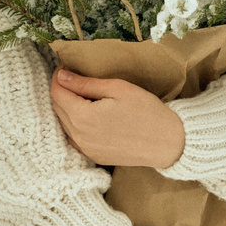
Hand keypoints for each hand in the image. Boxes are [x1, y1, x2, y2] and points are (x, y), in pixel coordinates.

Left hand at [50, 66, 185, 167]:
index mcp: (82, 116)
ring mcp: (85, 149)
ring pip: (64, 124)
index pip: (57, 93)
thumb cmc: (146, 111)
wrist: (168, 143)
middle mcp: (78, 136)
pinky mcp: (93, 157)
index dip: (58, 77)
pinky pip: (74, 138)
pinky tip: (88, 117)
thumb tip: (61, 76)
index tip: (65, 68)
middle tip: (75, 79)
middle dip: (62, 92)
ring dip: (67, 109)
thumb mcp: (117, 89)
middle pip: (57, 109)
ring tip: (83, 96)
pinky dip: (74, 125)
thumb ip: (85, 83)